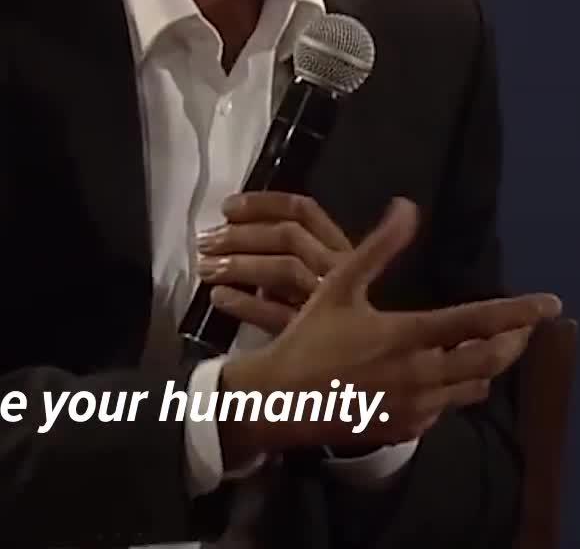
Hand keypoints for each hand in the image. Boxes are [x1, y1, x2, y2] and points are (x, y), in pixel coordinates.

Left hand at [197, 191, 350, 332]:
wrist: (374, 375)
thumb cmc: (338, 325)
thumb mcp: (322, 280)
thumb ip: (290, 254)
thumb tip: (236, 232)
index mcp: (341, 248)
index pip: (302, 210)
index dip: (262, 204)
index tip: (227, 208)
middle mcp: (341, 268)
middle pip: (288, 235)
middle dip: (240, 234)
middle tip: (205, 242)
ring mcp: (332, 301)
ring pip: (284, 268)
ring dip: (238, 264)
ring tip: (205, 269)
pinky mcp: (320, 339)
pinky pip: (278, 316)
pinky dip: (245, 303)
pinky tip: (219, 298)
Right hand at [217, 198, 559, 463]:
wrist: (280, 399)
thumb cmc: (309, 338)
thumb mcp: (338, 286)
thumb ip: (377, 248)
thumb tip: (406, 207)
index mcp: (409, 336)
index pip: (478, 322)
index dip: (519, 312)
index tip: (551, 305)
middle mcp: (423, 375)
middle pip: (491, 361)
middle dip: (514, 342)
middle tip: (523, 328)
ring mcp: (418, 408)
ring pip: (472, 387)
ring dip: (484, 366)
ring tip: (481, 348)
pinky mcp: (407, 430)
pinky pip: (445, 409)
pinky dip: (451, 389)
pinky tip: (434, 376)